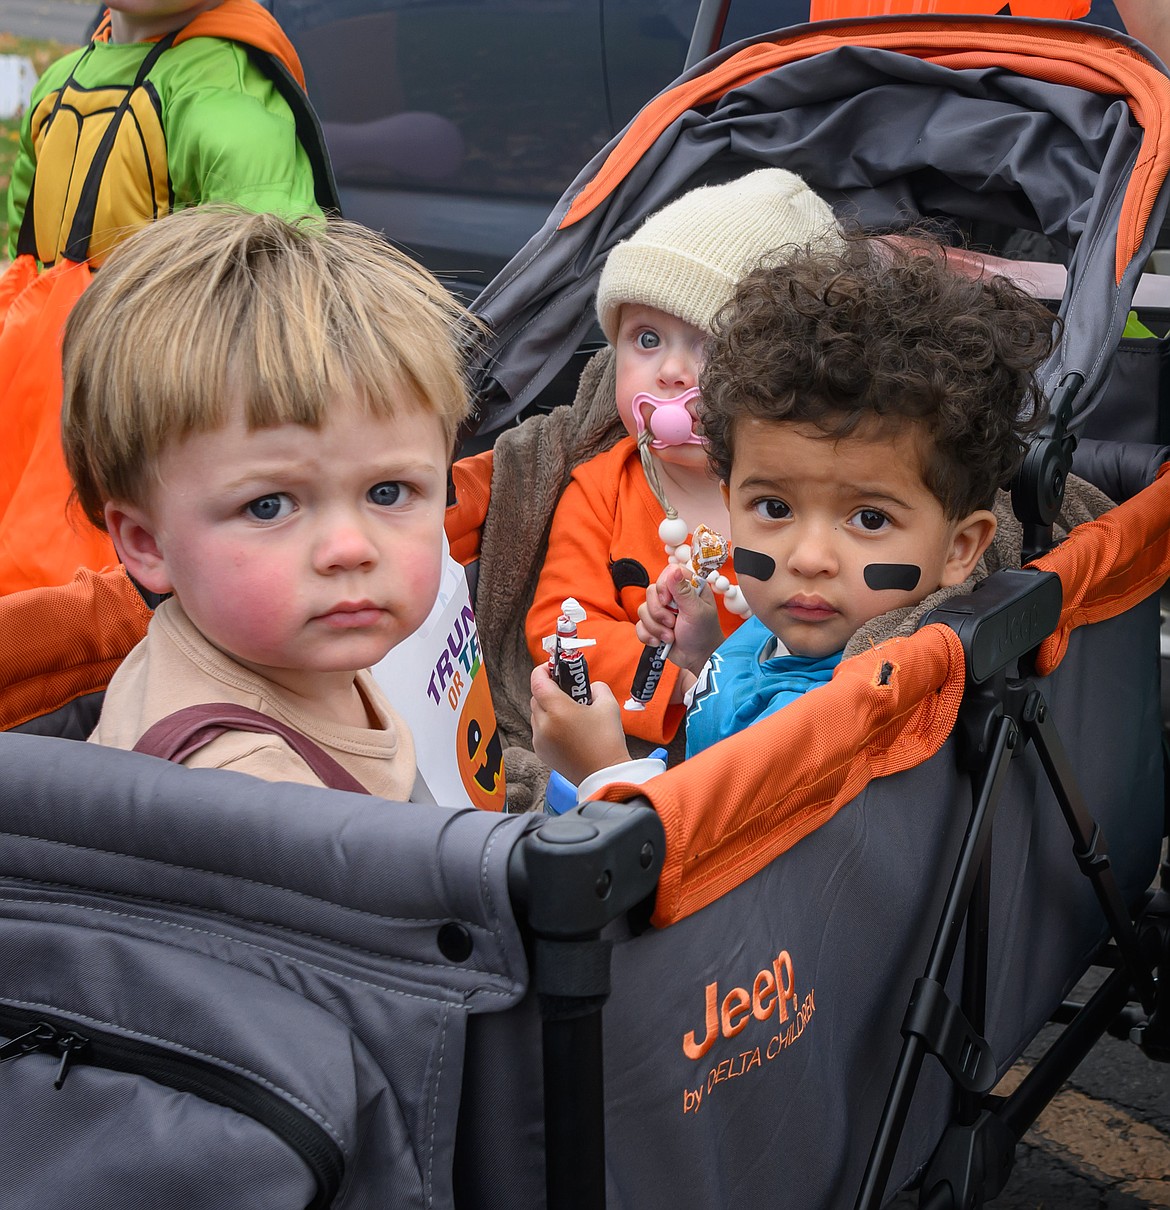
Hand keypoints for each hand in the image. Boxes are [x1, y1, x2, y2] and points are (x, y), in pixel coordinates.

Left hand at [530, 664, 631, 784]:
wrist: (605, 775)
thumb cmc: (607, 740)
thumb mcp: (608, 705)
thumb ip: (597, 688)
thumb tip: (590, 687)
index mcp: (557, 710)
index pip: (537, 681)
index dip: (542, 670)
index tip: (552, 667)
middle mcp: (543, 725)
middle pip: (535, 697)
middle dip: (547, 689)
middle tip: (565, 688)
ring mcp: (539, 740)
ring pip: (536, 714)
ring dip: (546, 707)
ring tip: (567, 710)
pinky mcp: (541, 752)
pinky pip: (539, 730)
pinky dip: (547, 724)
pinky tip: (565, 728)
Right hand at [636, 563, 722, 677]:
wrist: (698, 658)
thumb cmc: (704, 633)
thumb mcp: (696, 611)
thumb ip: (684, 591)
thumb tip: (674, 570)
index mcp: (688, 588)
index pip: (668, 573)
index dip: (664, 586)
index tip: (668, 601)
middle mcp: (673, 596)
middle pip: (651, 592)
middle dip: (659, 612)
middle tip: (673, 623)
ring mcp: (662, 611)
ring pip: (642, 610)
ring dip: (656, 627)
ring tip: (670, 637)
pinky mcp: (653, 625)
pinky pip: (639, 625)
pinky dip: (648, 635)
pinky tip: (659, 642)